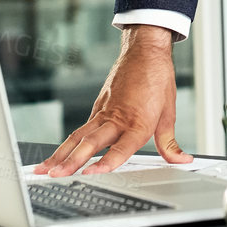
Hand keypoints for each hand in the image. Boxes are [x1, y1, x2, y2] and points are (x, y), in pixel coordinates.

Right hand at [33, 24, 193, 176]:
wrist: (145, 51)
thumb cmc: (157, 78)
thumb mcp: (168, 112)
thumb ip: (169, 143)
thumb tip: (181, 160)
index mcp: (138, 122)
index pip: (122, 147)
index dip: (107, 161)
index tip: (92, 173)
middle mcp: (118, 118)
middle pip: (92, 142)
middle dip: (72, 160)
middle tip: (57, 175)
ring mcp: (104, 112)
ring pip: (79, 136)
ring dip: (61, 154)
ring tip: (45, 170)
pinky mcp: (98, 108)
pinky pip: (81, 129)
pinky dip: (67, 144)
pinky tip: (56, 156)